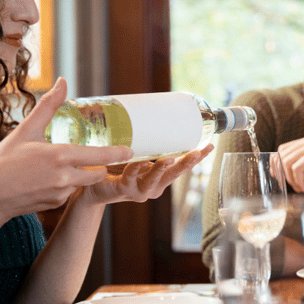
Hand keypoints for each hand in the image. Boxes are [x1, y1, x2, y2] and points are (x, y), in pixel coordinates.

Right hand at [0, 77, 133, 220]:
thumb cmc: (3, 160)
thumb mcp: (26, 130)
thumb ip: (49, 106)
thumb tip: (62, 81)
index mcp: (60, 156)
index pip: (100, 156)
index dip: (117, 154)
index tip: (129, 150)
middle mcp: (65, 178)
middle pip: (99, 172)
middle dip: (99, 165)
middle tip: (94, 155)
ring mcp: (61, 194)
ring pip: (83, 182)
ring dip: (79, 175)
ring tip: (58, 166)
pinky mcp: (55, 205)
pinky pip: (69, 193)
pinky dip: (65, 186)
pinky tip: (46, 180)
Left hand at [82, 144, 213, 204]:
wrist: (94, 188)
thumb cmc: (118, 168)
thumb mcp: (137, 155)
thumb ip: (146, 143)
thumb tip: (156, 113)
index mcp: (161, 178)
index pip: (182, 166)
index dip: (197, 158)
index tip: (210, 145)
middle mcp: (154, 186)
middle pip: (174, 174)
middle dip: (187, 163)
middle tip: (197, 152)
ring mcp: (139, 190)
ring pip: (154, 179)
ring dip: (161, 168)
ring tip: (168, 158)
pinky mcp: (123, 189)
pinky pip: (130, 177)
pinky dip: (135, 169)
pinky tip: (138, 161)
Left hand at [277, 133, 303, 191]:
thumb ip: (299, 167)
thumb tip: (280, 172)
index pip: (284, 148)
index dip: (278, 163)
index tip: (279, 177)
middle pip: (283, 154)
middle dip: (284, 173)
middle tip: (295, 186)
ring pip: (287, 161)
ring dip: (291, 178)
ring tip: (302, 187)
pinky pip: (296, 168)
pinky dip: (297, 180)